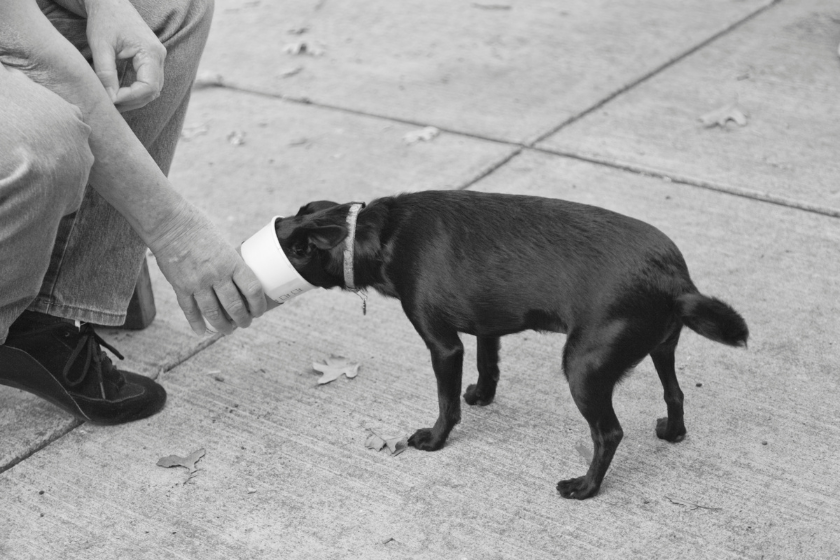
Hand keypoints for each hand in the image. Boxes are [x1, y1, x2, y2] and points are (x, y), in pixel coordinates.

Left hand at [85, 0, 165, 111]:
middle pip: (153, 92)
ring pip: (152, 90)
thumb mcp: (101, 46)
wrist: (109, 2)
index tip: (110, 100)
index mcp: (151, 52)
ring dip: (134, 99)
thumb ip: (106, 73)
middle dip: (132, 101)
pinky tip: (118, 93)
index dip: (130, 97)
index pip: (148, 87)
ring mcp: (157, 59)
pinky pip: (148, 83)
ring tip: (112, 101)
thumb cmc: (104, 20)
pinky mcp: (151, 60)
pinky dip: (135, 92)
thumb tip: (110, 99)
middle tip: (109, 105)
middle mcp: (159, 57)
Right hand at [148, 202, 267, 335]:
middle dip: (242, 319)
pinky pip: (190, 310)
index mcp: (231, 262)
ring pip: (213, 313)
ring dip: (222, 326)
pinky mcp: (180, 287)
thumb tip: (240, 281)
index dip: (258, 305)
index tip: (259, 311)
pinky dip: (196, 323)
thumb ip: (230, 264)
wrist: (169, 224)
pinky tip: (202, 331)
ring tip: (227, 330)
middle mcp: (216, 275)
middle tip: (245, 323)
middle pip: (234, 306)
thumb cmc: (199, 228)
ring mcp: (197, 283)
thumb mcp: (223, 244)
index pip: (252, 290)